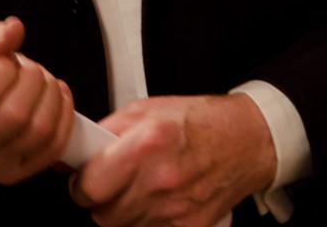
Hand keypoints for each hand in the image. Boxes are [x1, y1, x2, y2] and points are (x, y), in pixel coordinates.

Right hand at [0, 16, 75, 184]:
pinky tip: (54, 97)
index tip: (3, 60)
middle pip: (13, 116)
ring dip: (50, 95)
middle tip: (27, 68)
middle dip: (32, 79)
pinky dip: (63, 116)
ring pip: (38, 130)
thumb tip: (13, 30)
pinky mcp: (14, 172)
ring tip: (40, 80)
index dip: (1, 72)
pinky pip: (53, 148)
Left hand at [70, 93, 276, 226]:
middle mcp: (162, 179)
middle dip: (103, 200)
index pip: (89, 187)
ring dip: (126, 211)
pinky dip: (148, 220)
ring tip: (143, 187)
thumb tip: (78, 150)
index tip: (87, 179)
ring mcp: (176, 208)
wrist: (248, 139)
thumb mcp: (149, 110)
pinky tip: (159, 199)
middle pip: (103, 214)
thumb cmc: (202, 121)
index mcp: (147, 144)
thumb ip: (109, 131)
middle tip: (116, 182)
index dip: (83, 184)